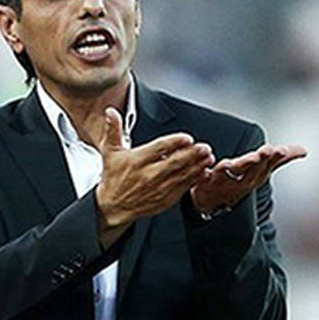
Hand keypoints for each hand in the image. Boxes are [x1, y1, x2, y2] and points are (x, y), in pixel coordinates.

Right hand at [94, 107, 214, 245]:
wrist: (113, 207)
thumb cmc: (114, 178)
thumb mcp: (110, 152)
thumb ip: (113, 130)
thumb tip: (111, 113)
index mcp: (137, 161)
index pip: (158, 149)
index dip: (175, 143)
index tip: (187, 138)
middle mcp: (149, 175)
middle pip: (174, 162)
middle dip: (192, 154)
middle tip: (204, 147)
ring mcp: (158, 188)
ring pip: (182, 175)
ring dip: (197, 165)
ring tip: (208, 157)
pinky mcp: (165, 199)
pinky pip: (183, 188)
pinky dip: (195, 179)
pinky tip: (204, 172)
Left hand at [190, 142, 306, 215]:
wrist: (212, 203)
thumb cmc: (239, 182)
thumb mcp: (262, 170)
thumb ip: (281, 159)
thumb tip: (304, 151)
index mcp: (257, 174)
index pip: (269, 164)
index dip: (276, 158)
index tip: (282, 150)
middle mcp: (244, 179)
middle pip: (254, 168)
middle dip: (261, 160)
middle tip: (267, 151)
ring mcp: (226, 181)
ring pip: (234, 172)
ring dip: (238, 165)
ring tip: (243, 157)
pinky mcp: (207, 181)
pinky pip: (208, 176)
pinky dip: (210, 172)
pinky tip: (213, 165)